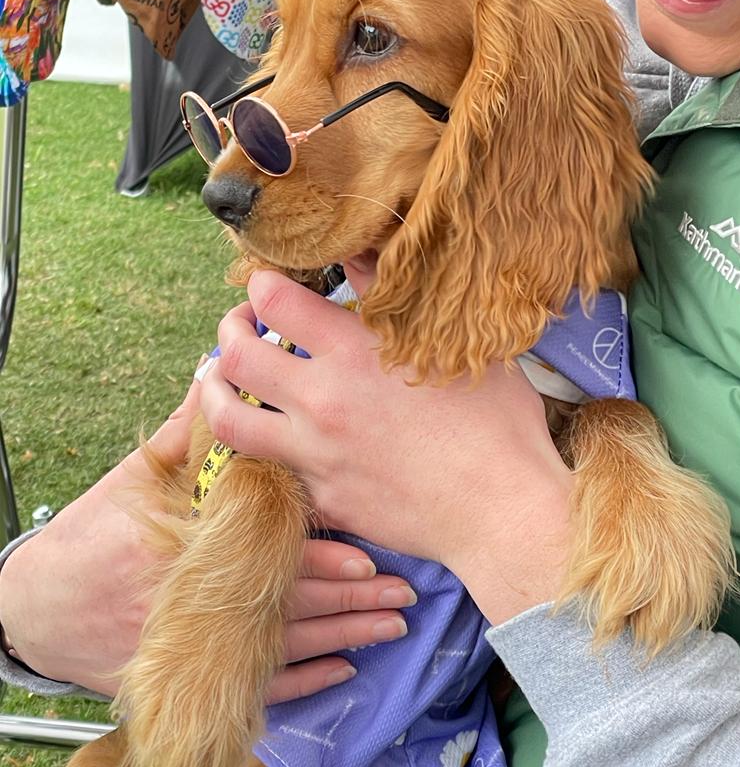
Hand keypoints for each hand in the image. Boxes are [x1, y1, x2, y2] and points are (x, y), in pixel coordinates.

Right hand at [0, 374, 413, 696]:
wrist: (39, 607)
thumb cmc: (91, 534)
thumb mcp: (135, 476)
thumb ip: (190, 433)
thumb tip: (225, 372)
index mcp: (187, 543)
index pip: (266, 550)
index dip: (320, 556)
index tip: (368, 552)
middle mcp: (197, 599)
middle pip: (288, 601)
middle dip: (350, 598)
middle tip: (404, 591)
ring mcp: (196, 643)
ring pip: (285, 645)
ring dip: (344, 636)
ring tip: (393, 626)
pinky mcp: (192, 672)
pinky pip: (260, 686)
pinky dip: (305, 679)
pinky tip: (345, 668)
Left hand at [201, 270, 572, 625]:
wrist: (500, 509)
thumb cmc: (495, 422)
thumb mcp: (455, 344)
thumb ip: (397, 298)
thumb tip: (361, 256)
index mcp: (355, 352)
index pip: (273, 300)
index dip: (262, 285)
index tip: (269, 288)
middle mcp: (322, 400)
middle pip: (235, 356)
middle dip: (228, 330)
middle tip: (240, 327)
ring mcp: (315, 454)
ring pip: (228, 419)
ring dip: (213, 392)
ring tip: (219, 382)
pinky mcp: (322, 497)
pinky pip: (270, 468)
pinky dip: (259, 447)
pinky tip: (273, 437)